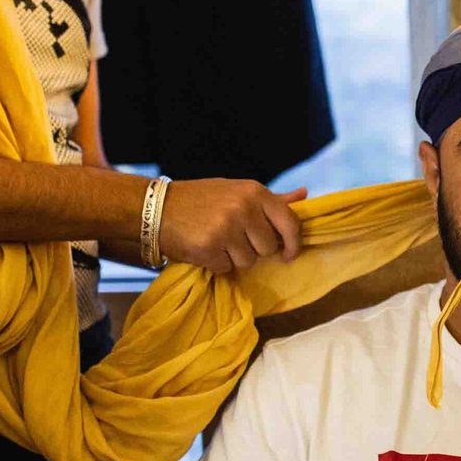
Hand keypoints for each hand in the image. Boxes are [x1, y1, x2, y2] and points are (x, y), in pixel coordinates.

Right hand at [157, 180, 307, 274]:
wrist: (155, 208)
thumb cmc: (202, 200)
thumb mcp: (238, 192)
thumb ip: (272, 200)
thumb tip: (305, 195)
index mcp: (256, 192)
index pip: (290, 223)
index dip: (294, 243)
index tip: (289, 254)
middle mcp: (244, 208)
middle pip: (268, 248)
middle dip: (253, 249)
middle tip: (233, 238)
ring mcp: (226, 228)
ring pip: (248, 261)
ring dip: (234, 258)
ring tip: (216, 241)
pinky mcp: (209, 248)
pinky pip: (226, 268)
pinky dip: (216, 264)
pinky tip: (204, 248)